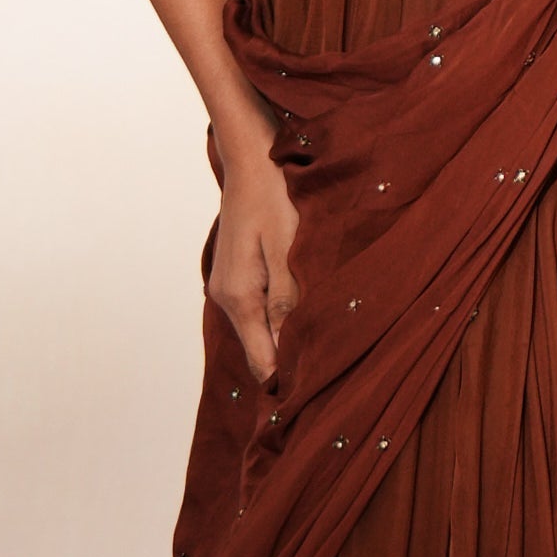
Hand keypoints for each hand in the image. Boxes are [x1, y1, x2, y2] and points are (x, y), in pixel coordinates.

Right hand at [211, 135, 299, 385]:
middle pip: (259, 347)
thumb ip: (287, 299)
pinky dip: (279, 316)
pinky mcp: (236, 272)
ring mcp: (228, 284)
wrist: (252, 156)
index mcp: (239, 297)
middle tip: (331, 378)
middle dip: (290, 362)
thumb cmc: (274, 196)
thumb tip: (289, 347)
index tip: (316, 400)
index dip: (287, 382)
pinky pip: (258, 308)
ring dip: (286, 337)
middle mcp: (226, 297)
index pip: (262, 360)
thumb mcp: (288, 248)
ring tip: (324, 350)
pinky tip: (304, 313)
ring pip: (259, 327)